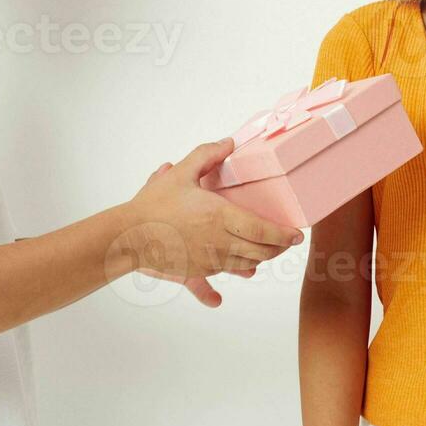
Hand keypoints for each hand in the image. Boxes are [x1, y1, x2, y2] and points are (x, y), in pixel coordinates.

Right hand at [120, 139, 302, 288]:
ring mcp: (209, 259)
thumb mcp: (180, 173)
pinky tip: (231, 284)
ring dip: (261, 259)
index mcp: (220, 216)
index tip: (296, 235)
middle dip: (278, 248)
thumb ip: (207, 155)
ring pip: (246, 265)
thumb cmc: (154, 205)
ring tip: (268, 251)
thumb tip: (228, 142)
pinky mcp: (197, 270)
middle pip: (261, 251)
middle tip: (287, 242)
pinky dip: (232, 277)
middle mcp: (219, 242)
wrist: (129, 236)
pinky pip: (221, 277)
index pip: (263, 231)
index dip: (284, 235)